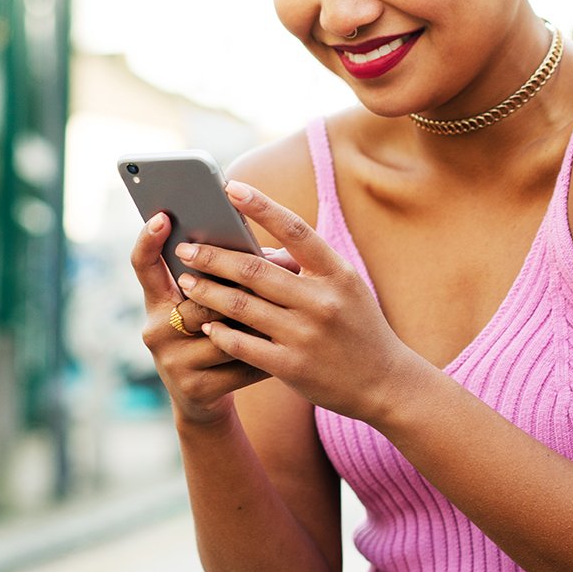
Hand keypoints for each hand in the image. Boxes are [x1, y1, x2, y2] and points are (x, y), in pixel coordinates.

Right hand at [129, 212, 269, 426]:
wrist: (203, 403)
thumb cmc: (216, 338)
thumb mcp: (208, 308)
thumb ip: (226, 279)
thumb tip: (271, 256)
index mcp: (157, 302)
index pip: (143, 265)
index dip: (147, 240)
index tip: (162, 216)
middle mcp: (155, 330)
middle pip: (199, 296)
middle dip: (237, 288)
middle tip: (268, 278)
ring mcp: (172, 362)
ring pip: (224, 330)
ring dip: (258, 320)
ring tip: (286, 310)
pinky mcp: (194, 389)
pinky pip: (240, 363)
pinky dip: (267, 353)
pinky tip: (287, 347)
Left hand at [173, 181, 421, 423]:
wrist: (387, 383)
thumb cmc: (359, 327)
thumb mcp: (345, 288)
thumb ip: (307, 267)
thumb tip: (256, 247)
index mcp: (337, 273)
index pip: (295, 230)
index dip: (261, 206)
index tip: (230, 188)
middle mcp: (322, 301)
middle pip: (254, 270)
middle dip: (213, 257)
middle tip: (185, 248)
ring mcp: (306, 335)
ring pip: (242, 306)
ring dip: (207, 292)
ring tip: (186, 282)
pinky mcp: (292, 367)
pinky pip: (244, 345)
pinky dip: (220, 332)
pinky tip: (206, 324)